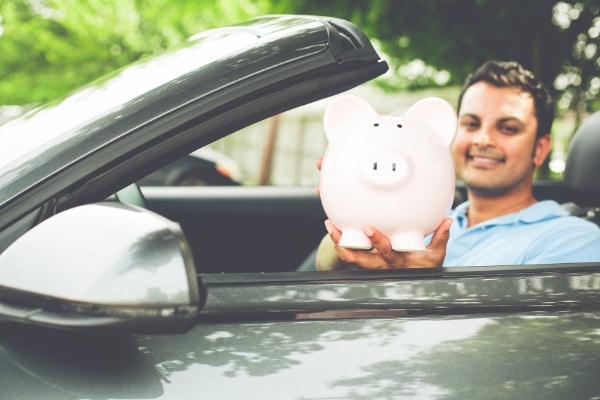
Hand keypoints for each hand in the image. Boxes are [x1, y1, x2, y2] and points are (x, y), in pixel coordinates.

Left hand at [323, 218, 451, 268]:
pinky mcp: (365, 262)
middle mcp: (382, 266)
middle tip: (336, 230)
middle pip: (360, 259)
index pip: (386, 252)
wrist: (416, 280)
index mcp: (398, 262)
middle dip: (347, 246)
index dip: (377, 241)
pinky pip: (350, 255)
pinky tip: (334, 230)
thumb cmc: (425, 266)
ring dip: (340, 243)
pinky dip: (341, 244)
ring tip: (331, 227)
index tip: (369, 228)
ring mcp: (372, 265)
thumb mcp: (436, 255)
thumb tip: (448, 221)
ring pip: (351, 258)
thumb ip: (441, 237)